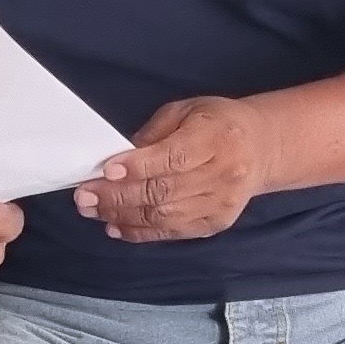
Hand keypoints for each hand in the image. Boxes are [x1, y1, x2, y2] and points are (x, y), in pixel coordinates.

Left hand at [75, 97, 279, 240]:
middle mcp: (224, 174)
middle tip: (84, 195)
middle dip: (118, 195)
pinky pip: (172, 232)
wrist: (260, 148)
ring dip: (122, 216)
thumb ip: (153, 134)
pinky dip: (140, 232)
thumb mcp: (186, 111)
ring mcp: (221, 204)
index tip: (106, 170)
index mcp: (217, 138)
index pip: (173, 158)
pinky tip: (115, 226)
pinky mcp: (215, 224)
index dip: (138, 167)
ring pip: (164, 216)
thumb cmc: (217, 123)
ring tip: (93, 210)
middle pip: (164, 191)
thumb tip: (117, 159)